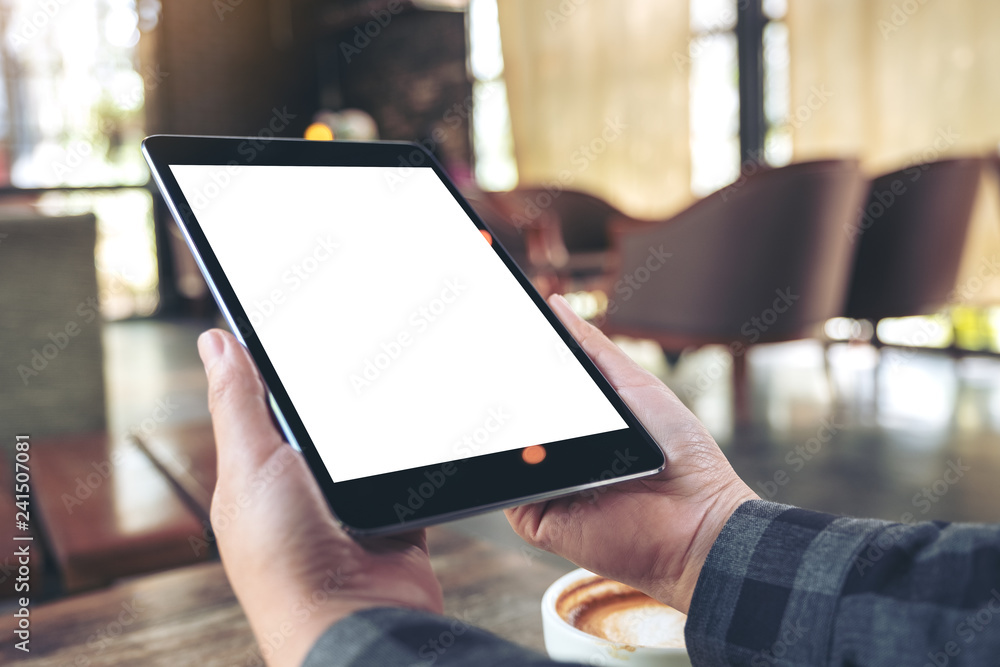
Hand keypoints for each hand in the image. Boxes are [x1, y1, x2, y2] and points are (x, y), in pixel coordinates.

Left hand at [198, 329, 442, 666]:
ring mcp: (351, 504)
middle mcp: (304, 486)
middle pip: (325, 417)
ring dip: (382, 420)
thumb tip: (215, 342)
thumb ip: (239, 403)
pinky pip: (409, 469)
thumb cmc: (287, 562)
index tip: (298, 313)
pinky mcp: (395, 517)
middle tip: (363, 331)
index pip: (266, 399)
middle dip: (341, 385)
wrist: (357, 622)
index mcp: (260, 471)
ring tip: (399, 369)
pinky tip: (424, 425)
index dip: (279, 359)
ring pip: (371, 441)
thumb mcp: (252, 467)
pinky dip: (417, 453)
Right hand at [505, 295, 756, 613]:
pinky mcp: (534, 518)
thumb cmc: (678, 453)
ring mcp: (540, 486)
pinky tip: (523, 444)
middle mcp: (552, 453)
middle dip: (494, 391)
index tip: (490, 332)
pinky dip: (510, 466)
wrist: (697, 519)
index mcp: (573, 423)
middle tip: (480, 357)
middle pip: (510, 419)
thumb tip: (554, 304)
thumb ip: (591, 348)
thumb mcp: (634, 384)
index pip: (527, 391)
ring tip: (500, 396)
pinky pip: (507, 490)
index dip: (507, 366)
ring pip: (502, 451)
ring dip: (502, 426)